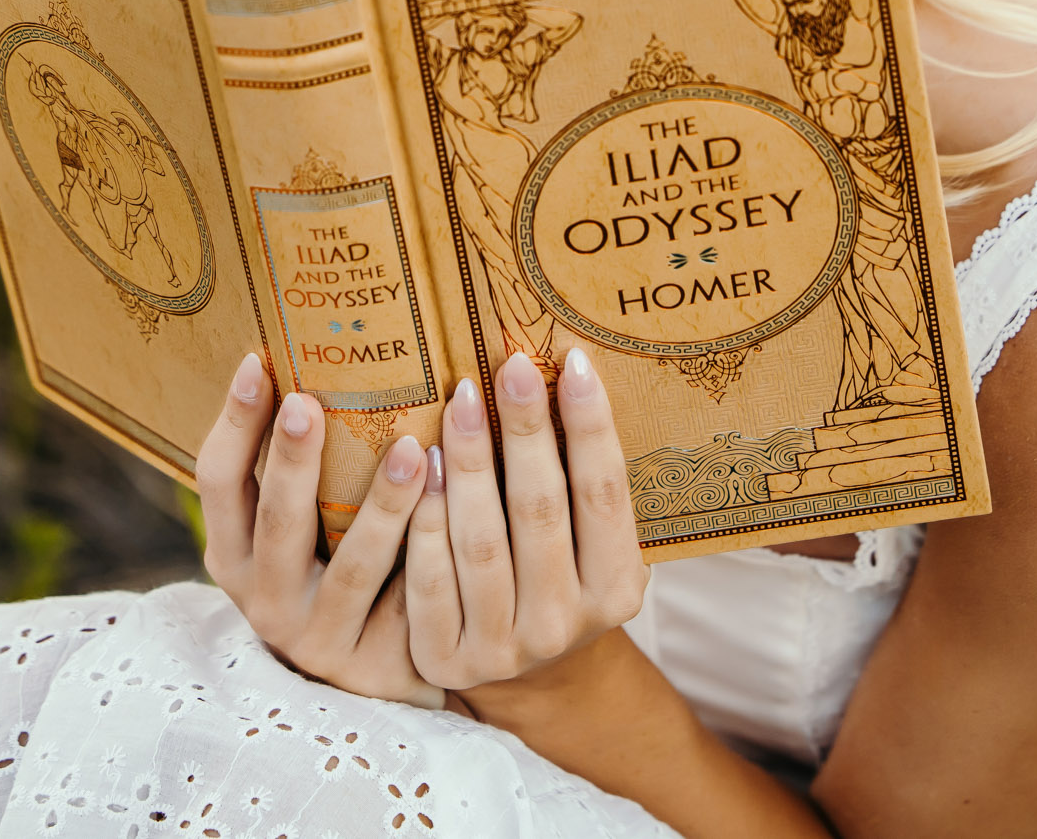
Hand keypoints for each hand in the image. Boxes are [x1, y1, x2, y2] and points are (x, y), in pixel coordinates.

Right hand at [197, 352, 439, 706]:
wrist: (378, 675)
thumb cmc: (338, 569)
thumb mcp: (299, 530)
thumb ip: (302, 467)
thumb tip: (319, 348)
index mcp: (235, 554)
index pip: (218, 483)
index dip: (232, 423)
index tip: (255, 361)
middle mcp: (266, 600)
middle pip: (276, 523)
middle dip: (291, 461)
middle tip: (307, 401)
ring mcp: (321, 639)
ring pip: (355, 568)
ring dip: (383, 506)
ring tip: (415, 450)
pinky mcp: (378, 665)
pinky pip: (411, 604)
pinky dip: (435, 555)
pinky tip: (463, 512)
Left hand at [406, 348, 647, 692]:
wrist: (527, 675)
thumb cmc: (559, 577)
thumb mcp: (593, 545)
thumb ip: (583, 486)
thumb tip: (566, 371)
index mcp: (616, 591)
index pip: (604, 495)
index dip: (591, 426)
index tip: (576, 361)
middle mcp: (564, 625)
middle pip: (540, 510)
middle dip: (525, 430)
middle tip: (510, 364)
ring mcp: (504, 648)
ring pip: (480, 542)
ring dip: (469, 466)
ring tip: (460, 403)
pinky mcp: (448, 658)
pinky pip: (430, 578)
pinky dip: (424, 518)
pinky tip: (420, 464)